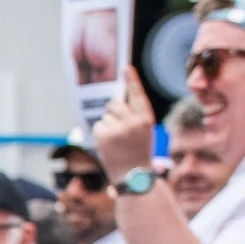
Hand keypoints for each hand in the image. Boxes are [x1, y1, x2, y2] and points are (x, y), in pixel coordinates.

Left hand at [93, 65, 157, 184]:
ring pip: (105, 116)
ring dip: (107, 126)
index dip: (131, 80)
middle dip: (112, 112)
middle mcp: (133, 121)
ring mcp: (118, 128)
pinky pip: (98, 126)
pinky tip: (109, 145)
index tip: (125, 68)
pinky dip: (101, 134)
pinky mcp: (104, 135)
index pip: (137, 95)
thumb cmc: (138, 152)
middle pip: (114, 104)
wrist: (134, 175)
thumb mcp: (143, 131)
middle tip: (119, 127)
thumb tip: (114, 103)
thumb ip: (133, 116)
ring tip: (116, 141)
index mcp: (146, 118)